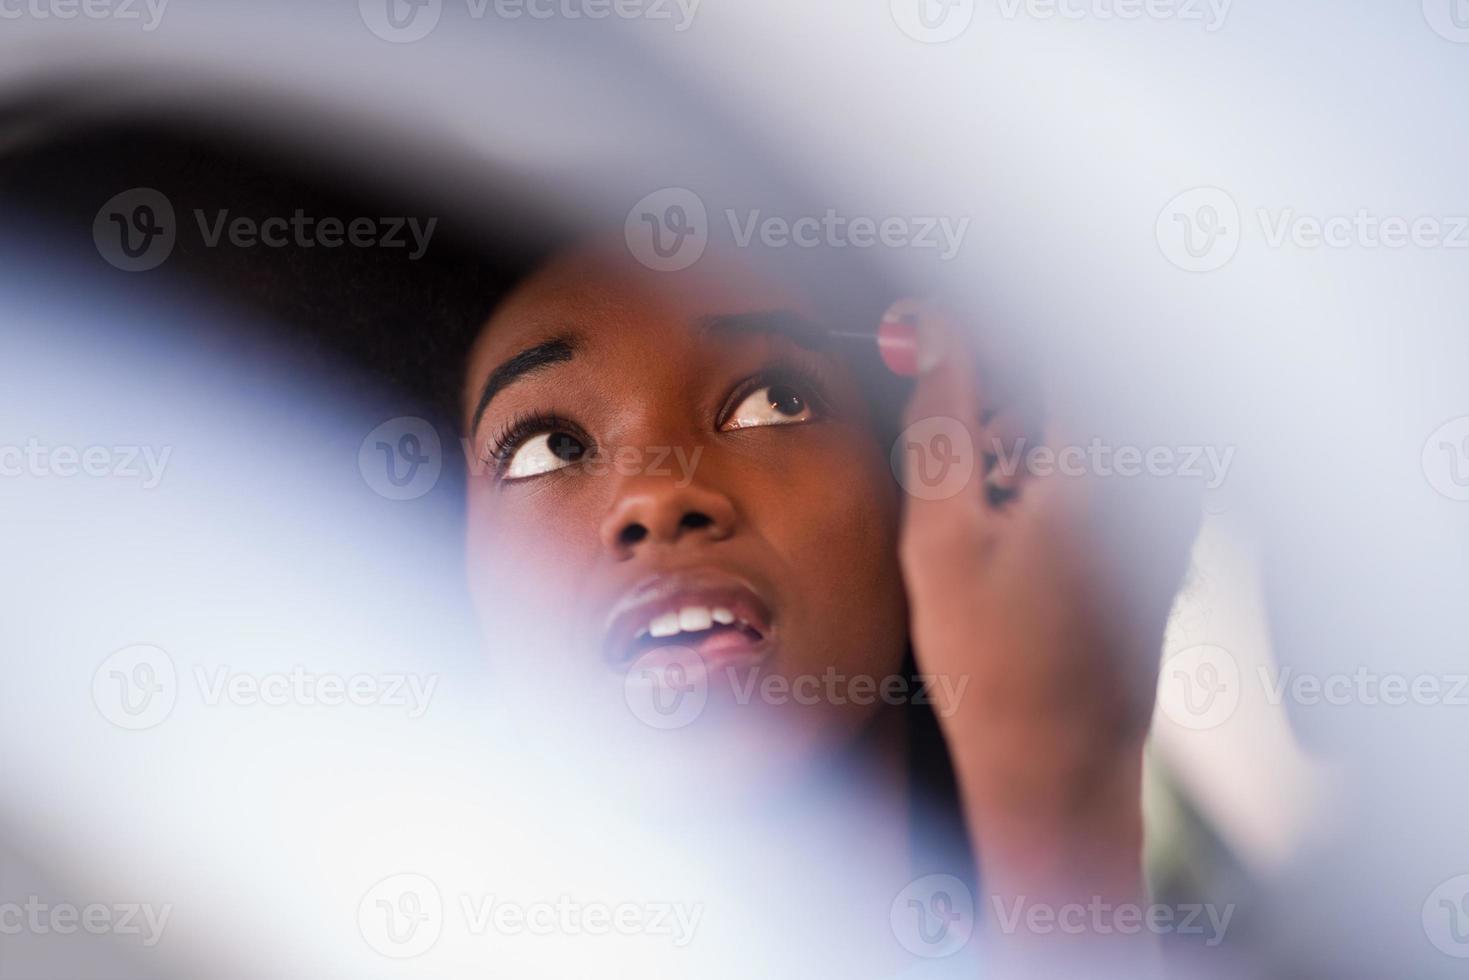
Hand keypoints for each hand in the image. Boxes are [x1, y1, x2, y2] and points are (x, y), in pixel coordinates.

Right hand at [892, 298, 1197, 910]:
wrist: (1059, 768)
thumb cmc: (997, 666)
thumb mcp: (941, 533)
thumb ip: (942, 416)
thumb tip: (933, 331)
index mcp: (1109, 458)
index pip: (1052, 333)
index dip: (975, 327)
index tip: (921, 338)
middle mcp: (1157, 473)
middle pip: (1067, 377)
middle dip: (996, 397)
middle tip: (953, 459)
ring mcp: (1167, 509)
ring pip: (1079, 423)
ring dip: (1019, 441)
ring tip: (984, 510)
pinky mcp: (1160, 538)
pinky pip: (1100, 466)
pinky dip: (1046, 477)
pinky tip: (1015, 533)